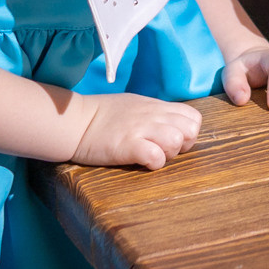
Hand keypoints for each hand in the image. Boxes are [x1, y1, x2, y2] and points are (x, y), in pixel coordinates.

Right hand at [70, 92, 202, 169]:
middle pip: (190, 131)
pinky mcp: (127, 145)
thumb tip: (170, 124)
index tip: (174, 141)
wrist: (75, 121)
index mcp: (156, 106)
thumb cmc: (103, 115)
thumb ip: (155, 113)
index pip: (193, 117)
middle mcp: (152, 116)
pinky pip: (155, 156)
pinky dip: (154, 163)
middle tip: (164, 151)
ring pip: (175, 141)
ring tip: (152, 156)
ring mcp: (140, 129)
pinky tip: (142, 162)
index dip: (189, 133)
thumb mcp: (135, 105)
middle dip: (183, 146)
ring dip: (168, 155)